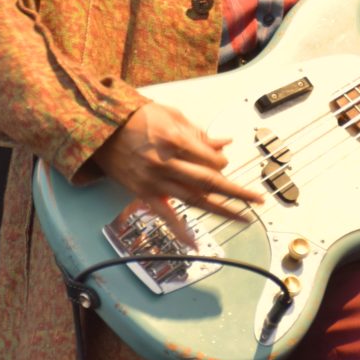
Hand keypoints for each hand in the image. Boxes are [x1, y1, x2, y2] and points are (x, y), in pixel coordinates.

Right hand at [91, 103, 263, 240]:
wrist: (103, 129)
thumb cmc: (138, 118)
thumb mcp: (172, 116)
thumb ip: (199, 134)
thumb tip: (224, 144)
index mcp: (175, 141)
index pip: (211, 159)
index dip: (223, 162)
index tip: (226, 162)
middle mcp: (167, 164)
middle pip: (209, 181)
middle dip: (237, 191)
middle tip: (257, 199)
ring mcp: (155, 181)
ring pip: (195, 199)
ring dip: (222, 210)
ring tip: (243, 217)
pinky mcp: (145, 193)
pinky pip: (165, 215)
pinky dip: (180, 230)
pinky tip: (194, 243)